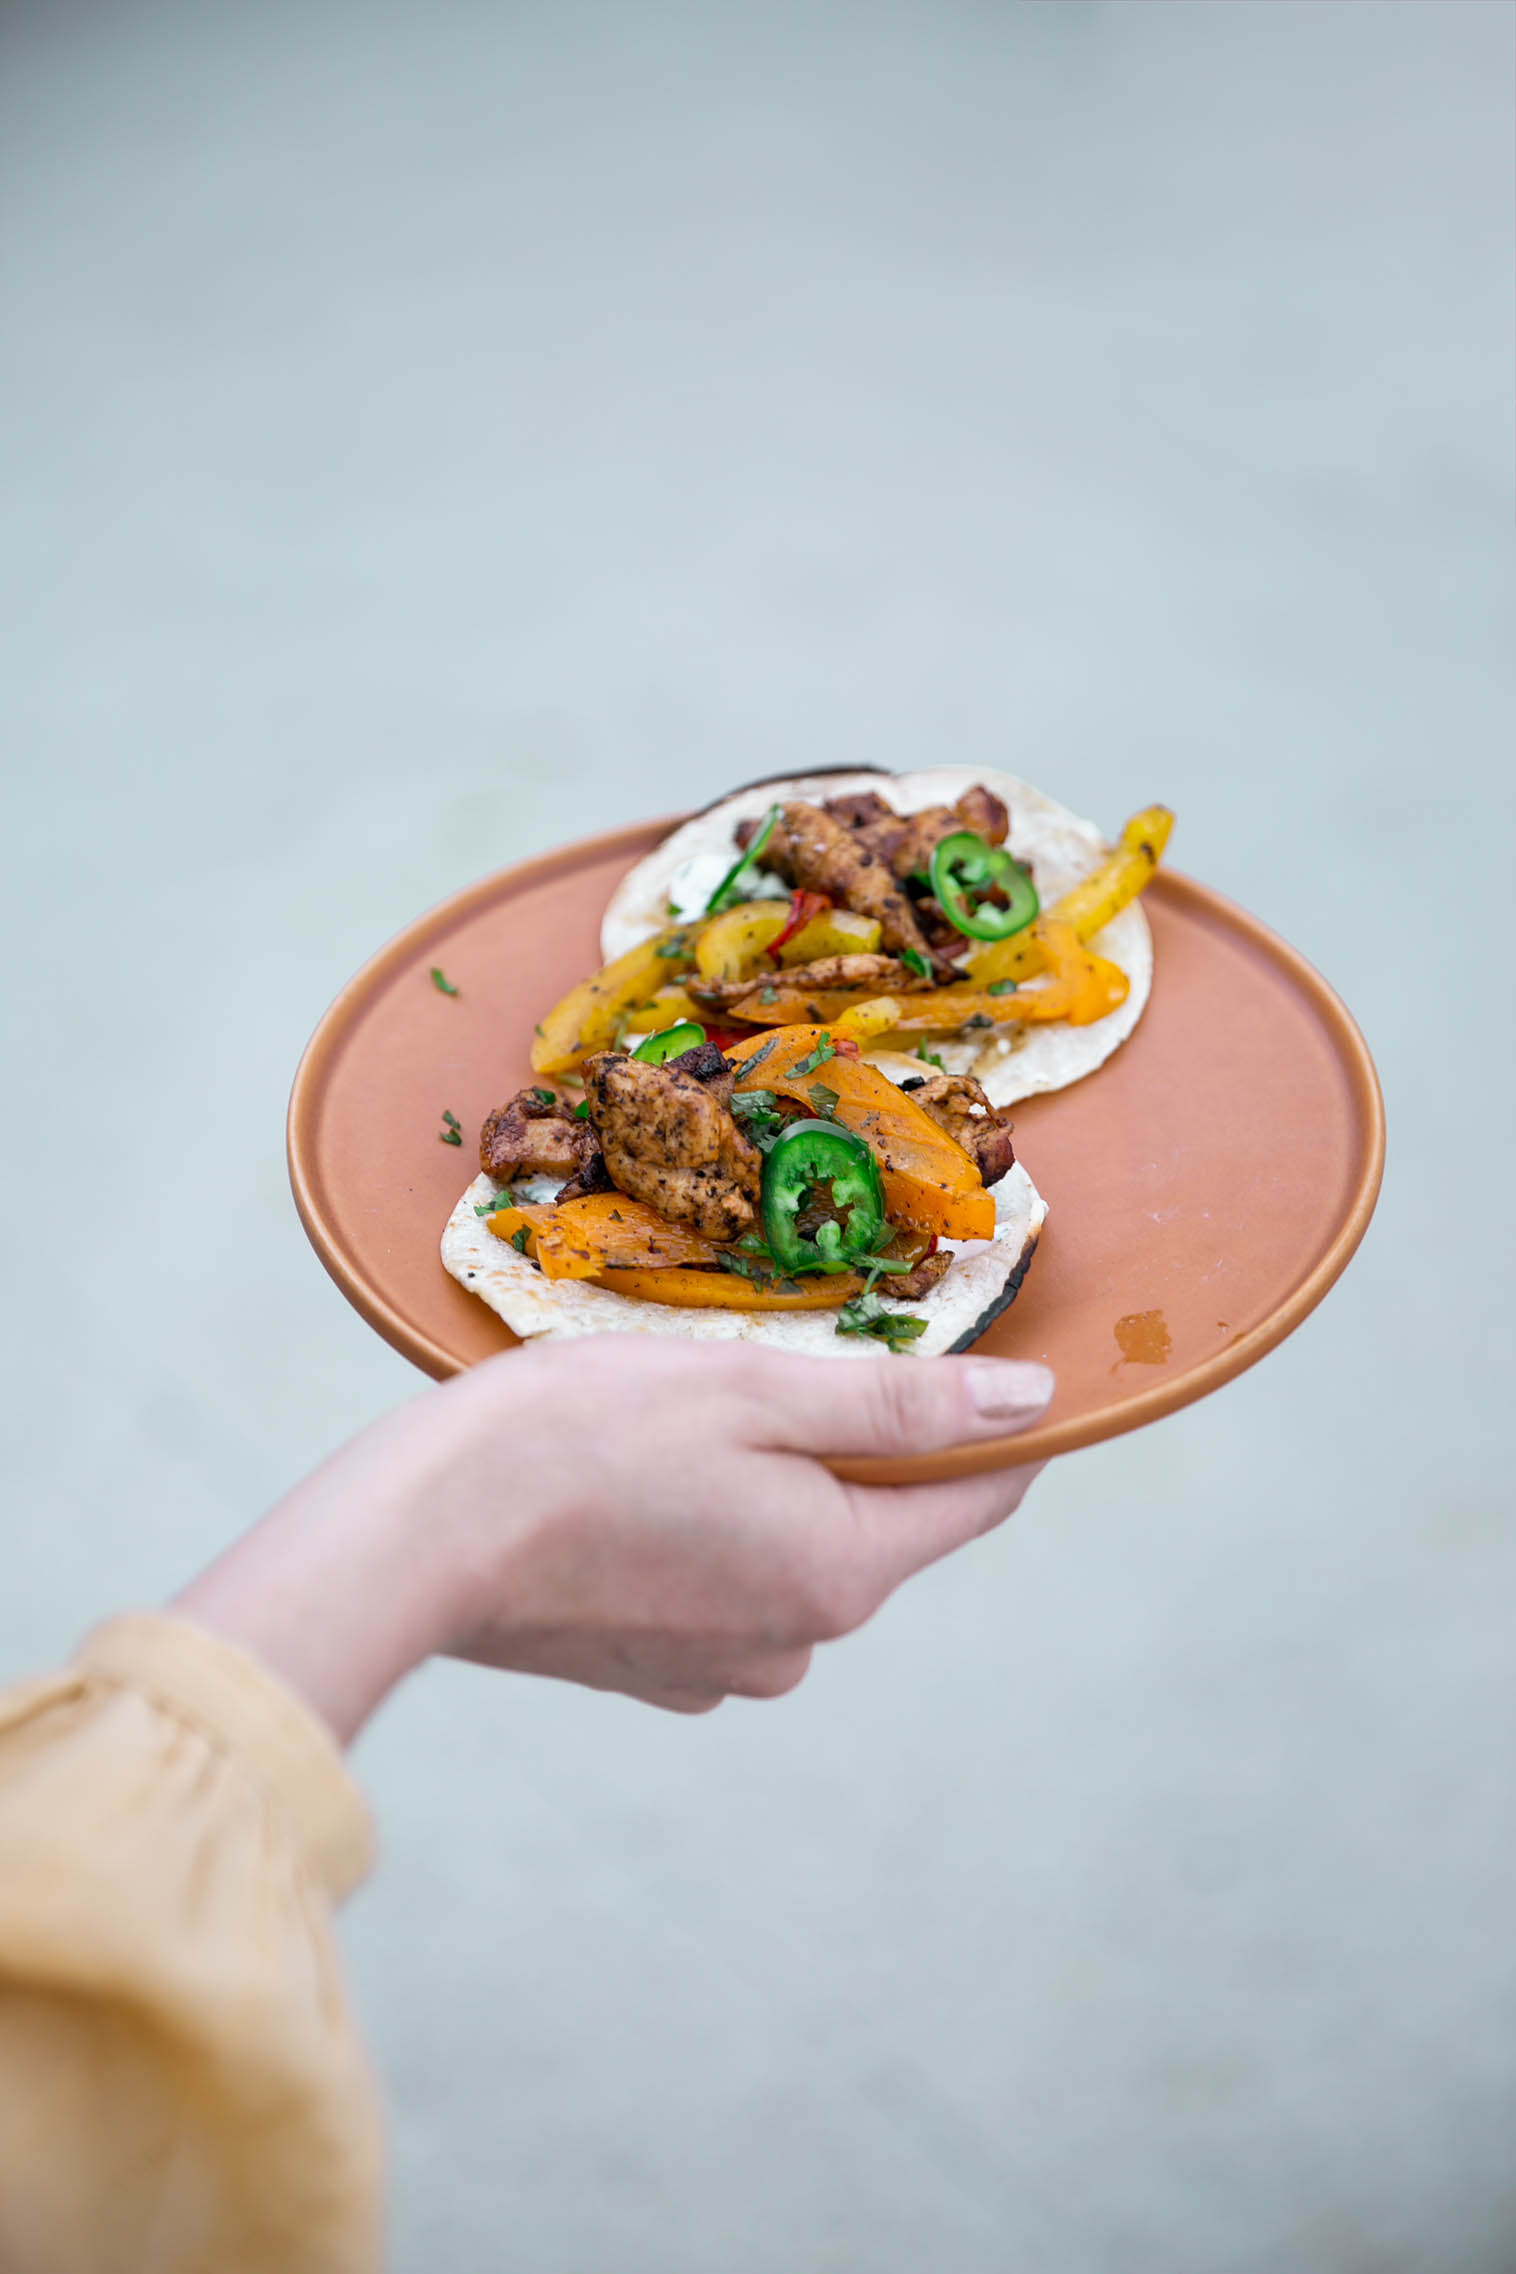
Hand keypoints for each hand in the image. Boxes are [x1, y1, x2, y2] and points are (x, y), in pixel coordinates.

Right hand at [175, 1339, 1052, 1739]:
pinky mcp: (654, 1672)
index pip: (977, 1499)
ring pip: (795, 1553)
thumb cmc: (582, 1438)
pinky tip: (635, 1488)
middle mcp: (799, 1640)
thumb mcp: (756, 1388)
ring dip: (768, 1488)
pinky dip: (704, 1534)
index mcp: (842, 1570)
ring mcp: (722, 1669)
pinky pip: (722, 1589)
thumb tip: (1034, 1405)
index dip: (990, 1426)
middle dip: (849, 1447)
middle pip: (878, 1523)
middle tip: (766, 1368)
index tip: (972, 1357)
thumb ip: (902, 1406)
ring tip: (680, 1425)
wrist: (420, 1535)